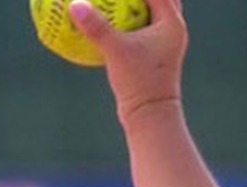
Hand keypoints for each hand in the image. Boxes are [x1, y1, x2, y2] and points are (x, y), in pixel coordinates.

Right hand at [71, 0, 187, 120]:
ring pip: (150, 10)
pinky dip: (126, 17)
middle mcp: (172, 29)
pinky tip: (106, 14)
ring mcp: (164, 41)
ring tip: (114, 0)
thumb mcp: (115, 52)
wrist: (151, 116)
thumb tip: (74, 4)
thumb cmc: (139, 84)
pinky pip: (140, 25)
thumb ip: (96, 26)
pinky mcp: (154, 52)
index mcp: (171, 23)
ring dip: (134, 2)